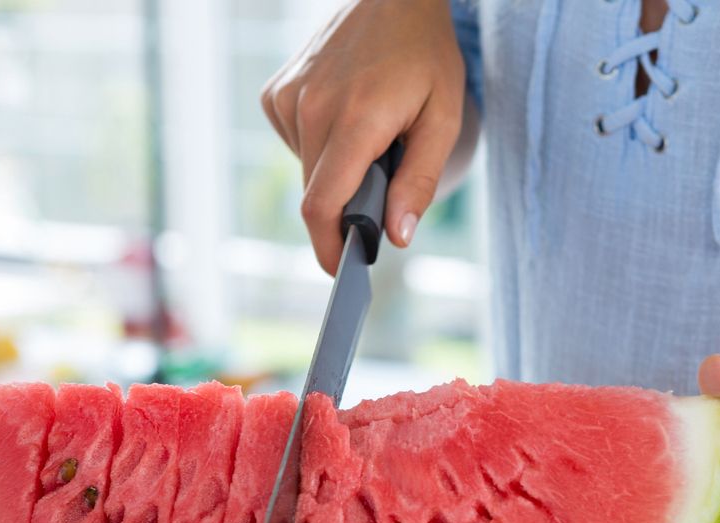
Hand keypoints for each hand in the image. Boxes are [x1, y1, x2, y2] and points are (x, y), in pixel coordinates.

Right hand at [260, 0, 465, 273]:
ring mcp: (289, 98)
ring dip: (336, 171)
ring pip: (307, 170)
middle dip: (345, 207)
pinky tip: (344, 116)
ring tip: (370, 134)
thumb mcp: (443, 120)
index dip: (328, 247)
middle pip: (316, 194)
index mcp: (355, 120)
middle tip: (383, 184)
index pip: (322, 205)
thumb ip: (418, 181)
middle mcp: (312, 109)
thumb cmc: (425, 56)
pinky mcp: (277, 92)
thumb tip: (396, 236)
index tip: (340, 271)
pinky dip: (320, 146)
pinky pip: (295, 143)